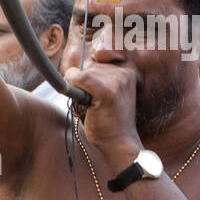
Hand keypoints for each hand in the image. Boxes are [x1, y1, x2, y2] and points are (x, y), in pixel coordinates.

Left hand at [64, 55, 141, 169]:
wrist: (118, 144)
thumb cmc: (108, 121)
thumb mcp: (106, 93)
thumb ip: (95, 77)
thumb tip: (71, 68)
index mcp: (127, 71)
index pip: (100, 55)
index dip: (90, 72)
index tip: (92, 87)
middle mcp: (125, 73)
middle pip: (89, 65)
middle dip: (84, 83)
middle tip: (95, 104)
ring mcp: (118, 81)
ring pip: (83, 72)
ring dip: (80, 90)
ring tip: (94, 107)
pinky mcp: (108, 91)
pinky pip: (79, 78)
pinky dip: (73, 87)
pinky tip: (83, 102)